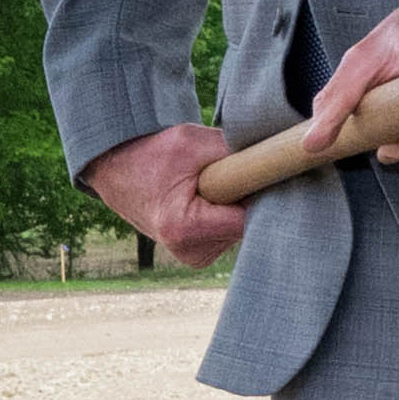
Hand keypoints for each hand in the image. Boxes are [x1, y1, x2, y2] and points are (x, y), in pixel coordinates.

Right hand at [85, 124, 249, 264]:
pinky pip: (230, 232)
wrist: (118, 170)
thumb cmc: (154, 153)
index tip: (263, 174)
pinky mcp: (199, 255)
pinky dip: (227, 213)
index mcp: (185, 228)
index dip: (261, 193)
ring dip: (236, 205)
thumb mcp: (194, 142)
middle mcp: (190, 252)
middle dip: (247, 198)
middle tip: (229, 174)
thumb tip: (279, 157)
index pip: (250, 218)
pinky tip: (210, 199)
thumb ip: (238, 152)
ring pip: (241, 229)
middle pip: (248, 226)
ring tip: (211, 186)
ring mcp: (195, 257)